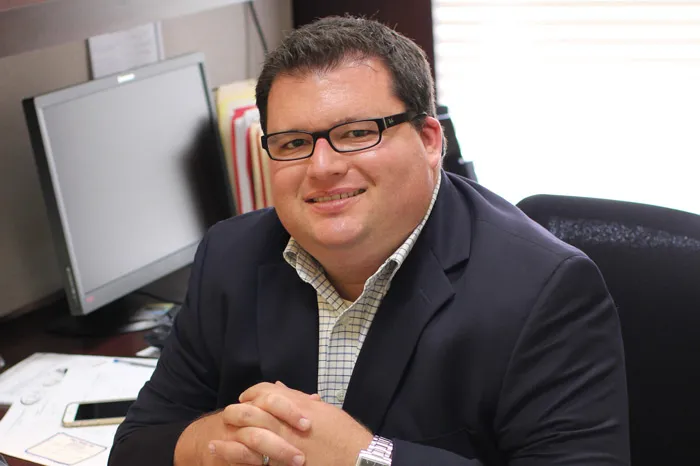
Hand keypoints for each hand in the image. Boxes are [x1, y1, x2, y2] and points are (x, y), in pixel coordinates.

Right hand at [175, 386, 320, 465]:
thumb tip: (315, 398)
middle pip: (262, 414)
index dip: (289, 408)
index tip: (308, 422)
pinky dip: (252, 458)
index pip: (271, 397)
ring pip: (253, 436)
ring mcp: (232, 433)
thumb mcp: (267, 412)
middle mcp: (242, 415)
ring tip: (297, 461)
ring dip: (277, 448)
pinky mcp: (223, 450)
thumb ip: (288, 404)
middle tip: (304, 444)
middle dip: (284, 430)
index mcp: (255, 403)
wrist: (203, 439)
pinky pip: (237, 453)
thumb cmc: (246, 425)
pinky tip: (266, 464)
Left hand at [211, 382, 372, 465]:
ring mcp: (284, 447)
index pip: (267, 393)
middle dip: (235, 413)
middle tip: (228, 415)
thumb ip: (300, 400)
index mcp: (298, 408)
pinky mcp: (282, 465)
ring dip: (228, 440)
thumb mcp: (325, 411)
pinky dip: (237, 461)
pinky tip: (226, 463)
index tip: (246, 397)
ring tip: (214, 443)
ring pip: (248, 439)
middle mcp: (287, 425)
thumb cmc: (345, 435)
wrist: (357, 459)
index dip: (253, 394)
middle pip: (251, 413)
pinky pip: (255, 463)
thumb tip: (281, 387)